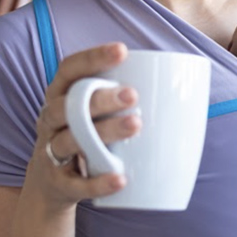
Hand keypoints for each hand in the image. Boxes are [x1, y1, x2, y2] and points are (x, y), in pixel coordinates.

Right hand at [26, 42, 140, 212]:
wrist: (51, 185)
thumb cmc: (85, 137)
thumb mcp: (93, 114)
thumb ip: (121, 98)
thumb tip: (185, 90)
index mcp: (60, 96)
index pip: (69, 70)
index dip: (92, 58)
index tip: (122, 51)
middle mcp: (50, 120)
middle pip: (68, 106)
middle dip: (99, 99)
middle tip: (132, 95)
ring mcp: (51, 152)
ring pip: (71, 141)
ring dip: (104, 132)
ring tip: (135, 125)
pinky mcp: (58, 184)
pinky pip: (76, 184)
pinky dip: (98, 183)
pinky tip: (120, 178)